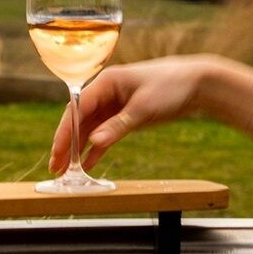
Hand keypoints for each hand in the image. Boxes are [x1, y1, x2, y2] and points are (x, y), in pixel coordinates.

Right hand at [47, 55, 223, 173]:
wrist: (198, 83)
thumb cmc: (171, 87)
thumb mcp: (144, 108)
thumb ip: (118, 126)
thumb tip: (93, 142)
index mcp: (106, 82)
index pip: (77, 108)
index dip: (65, 131)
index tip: (57, 152)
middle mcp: (106, 92)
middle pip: (78, 120)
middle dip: (66, 143)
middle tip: (55, 167)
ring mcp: (114, 104)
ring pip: (89, 129)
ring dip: (78, 149)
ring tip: (65, 171)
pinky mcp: (125, 116)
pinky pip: (105, 134)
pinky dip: (96, 149)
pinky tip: (87, 165)